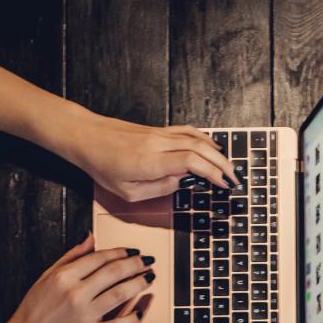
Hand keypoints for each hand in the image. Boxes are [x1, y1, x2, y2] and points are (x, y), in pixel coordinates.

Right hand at [0, 235, 155, 322]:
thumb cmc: (32, 311)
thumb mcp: (46, 277)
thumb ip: (70, 257)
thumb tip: (90, 239)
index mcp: (64, 276)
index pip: (99, 258)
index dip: (120, 252)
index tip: (133, 252)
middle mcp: (76, 293)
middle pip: (113, 272)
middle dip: (135, 265)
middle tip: (148, 261)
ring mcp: (84, 314)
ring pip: (119, 293)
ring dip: (138, 284)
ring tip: (149, 278)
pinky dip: (133, 318)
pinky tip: (140, 311)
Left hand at [66, 113, 236, 200]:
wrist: (87, 137)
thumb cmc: (103, 165)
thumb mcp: (128, 192)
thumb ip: (159, 188)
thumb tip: (182, 182)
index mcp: (152, 161)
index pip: (192, 163)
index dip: (212, 173)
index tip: (224, 185)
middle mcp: (159, 143)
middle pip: (200, 149)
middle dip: (222, 164)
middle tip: (234, 179)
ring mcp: (159, 134)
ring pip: (196, 138)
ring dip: (216, 152)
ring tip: (228, 166)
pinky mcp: (158, 130)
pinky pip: (187, 132)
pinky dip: (204, 139)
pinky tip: (212, 146)